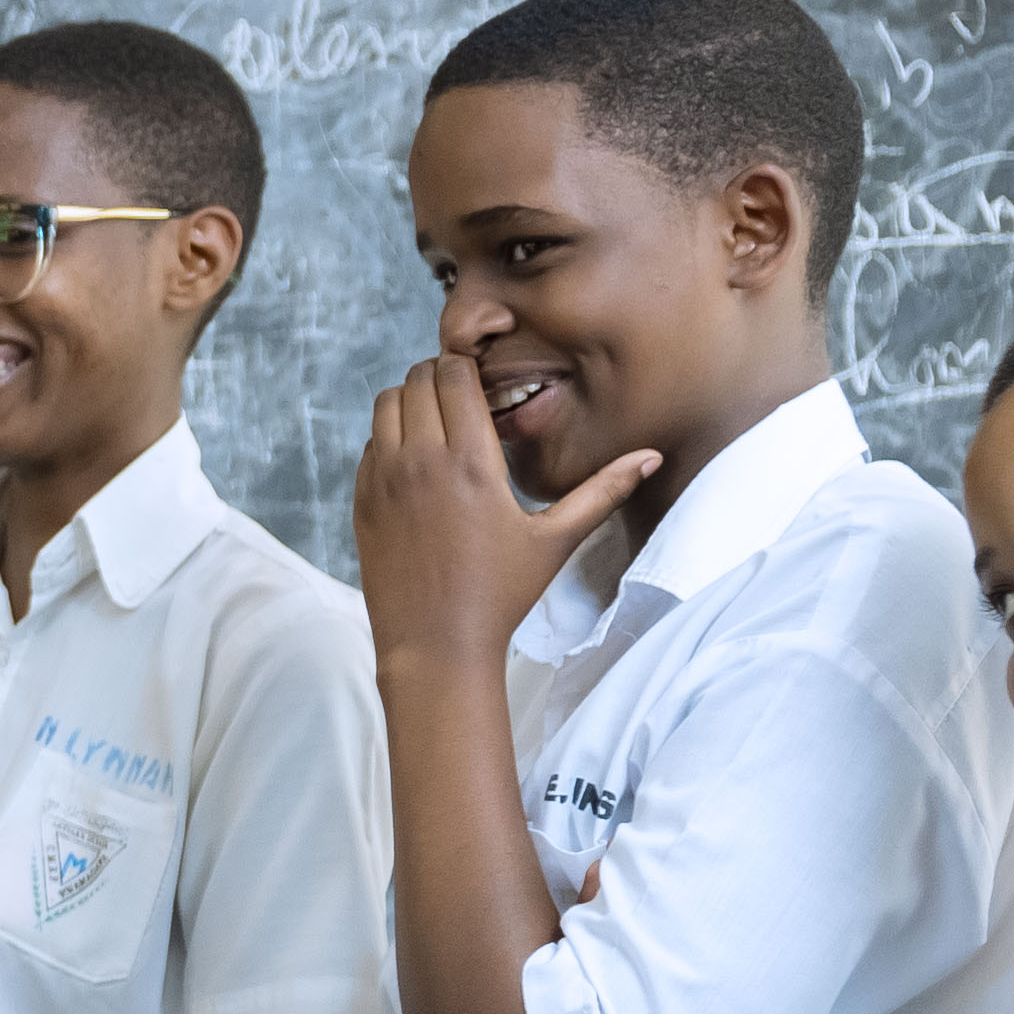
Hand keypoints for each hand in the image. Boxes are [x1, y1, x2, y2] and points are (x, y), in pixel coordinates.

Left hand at [354, 353, 657, 669]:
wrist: (436, 645)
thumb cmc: (502, 595)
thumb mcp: (556, 541)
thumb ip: (604, 491)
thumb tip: (652, 456)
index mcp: (470, 461)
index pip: (454, 374)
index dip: (468, 367)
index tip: (486, 384)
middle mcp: (420, 462)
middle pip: (416, 379)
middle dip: (439, 377)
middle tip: (465, 398)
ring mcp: (383, 480)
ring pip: (384, 405)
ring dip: (410, 401)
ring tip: (440, 423)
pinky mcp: (361, 500)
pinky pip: (368, 444)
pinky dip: (388, 437)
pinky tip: (418, 460)